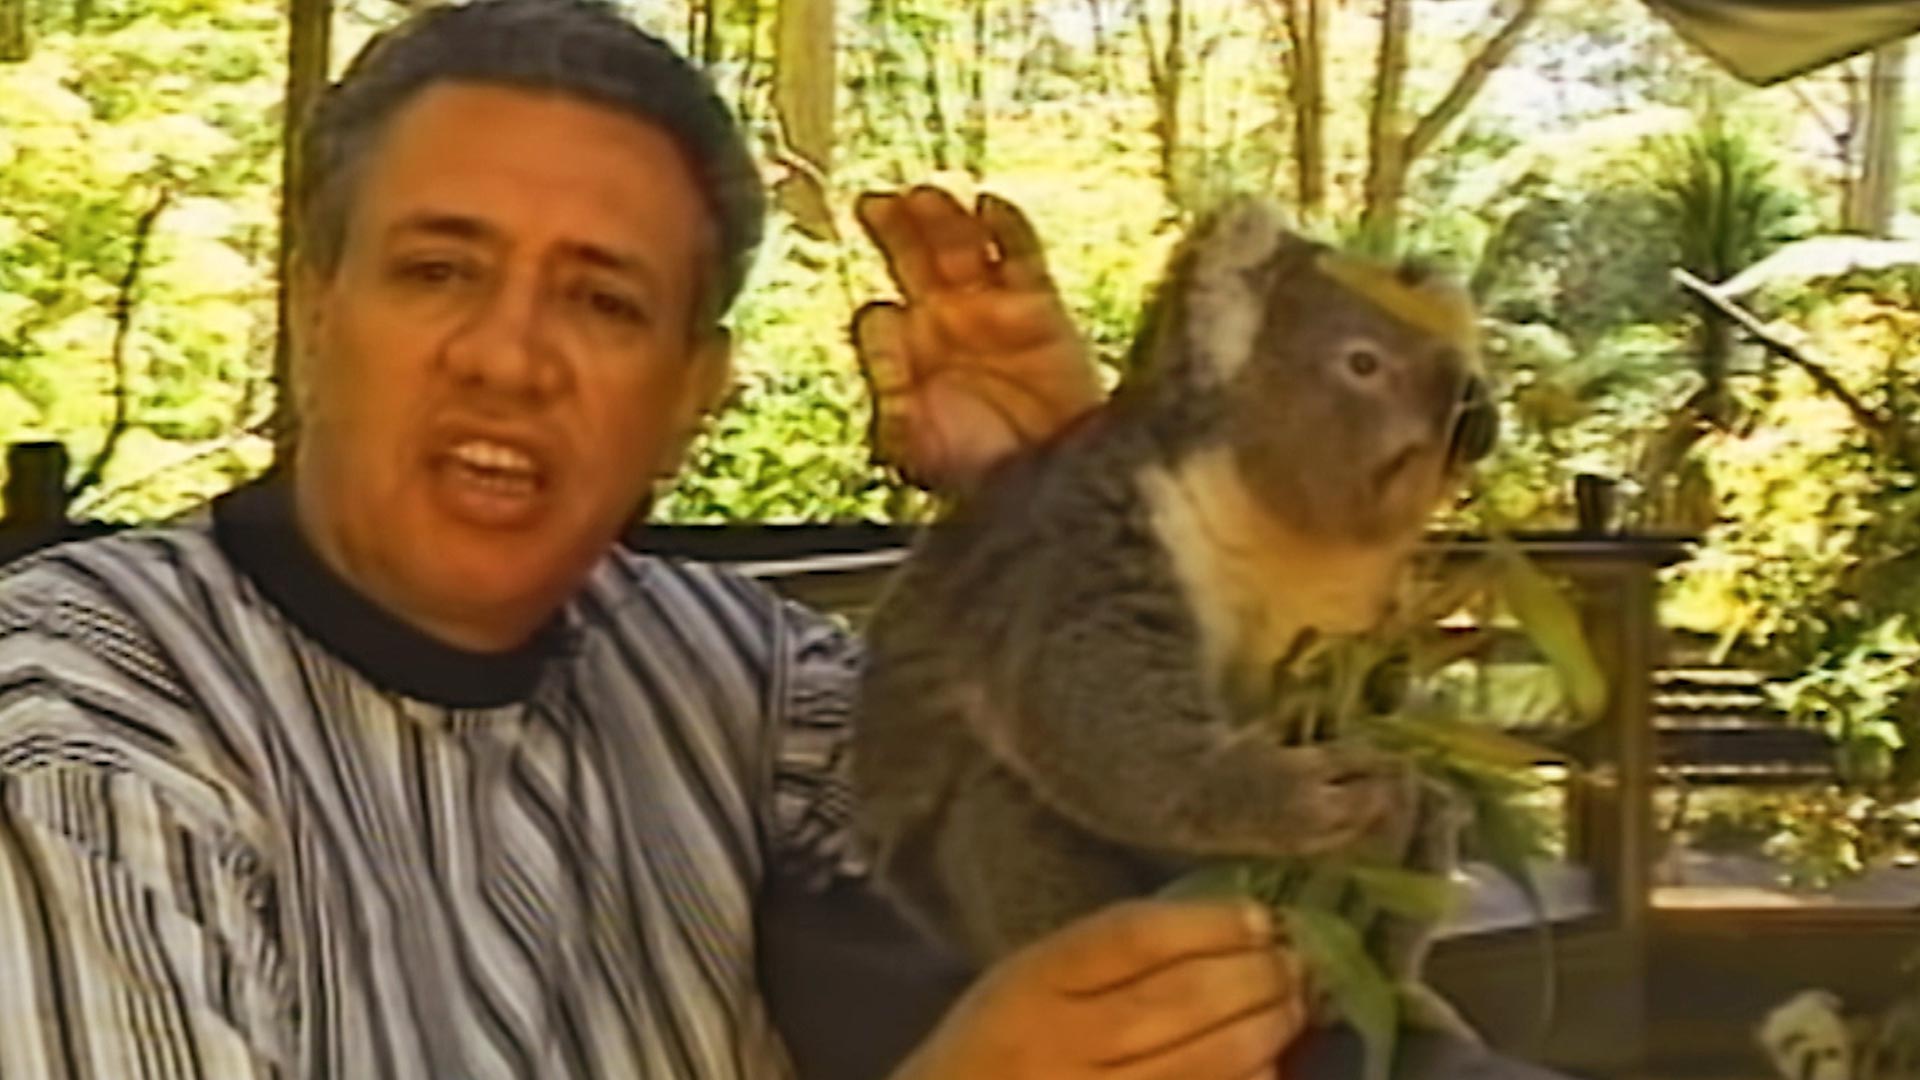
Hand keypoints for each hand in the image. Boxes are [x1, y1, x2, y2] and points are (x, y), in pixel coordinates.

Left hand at [853, 185, 1102, 493]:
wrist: (1056, 478)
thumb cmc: (984, 471)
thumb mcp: (917, 446)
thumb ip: (889, 391)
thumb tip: (877, 319)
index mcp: (910, 363)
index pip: (880, 317)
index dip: (878, 317)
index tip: (885, 316)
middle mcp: (946, 330)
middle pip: (912, 265)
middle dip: (893, 233)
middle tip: (873, 202)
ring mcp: (991, 313)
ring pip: (959, 249)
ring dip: (940, 220)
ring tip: (923, 195)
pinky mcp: (1039, 306)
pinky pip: (1020, 253)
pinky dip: (1006, 226)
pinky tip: (988, 204)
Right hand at [892, 900, 1308, 1079]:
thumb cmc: (995, 1046)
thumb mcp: (1026, 982)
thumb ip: (1107, 960)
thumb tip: (1229, 932)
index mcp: (1031, 983)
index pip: (1133, 937)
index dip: (1209, 924)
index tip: (1260, 918)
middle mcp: (1059, 1044)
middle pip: (1177, 999)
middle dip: (1253, 977)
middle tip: (1296, 965)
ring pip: (1199, 1063)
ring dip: (1263, 1032)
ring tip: (1294, 1009)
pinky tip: (1269, 1070)